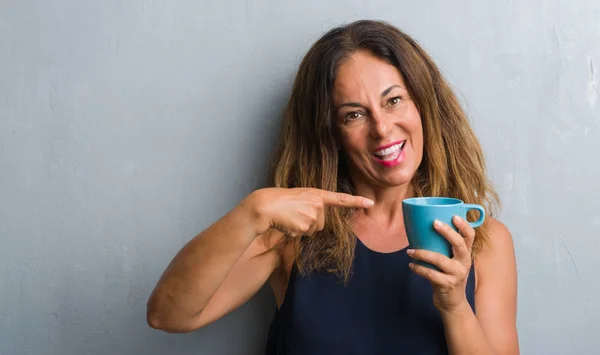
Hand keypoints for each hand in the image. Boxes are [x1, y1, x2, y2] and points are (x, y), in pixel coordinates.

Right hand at [244, 187, 373, 236]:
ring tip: (289, 217)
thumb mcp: (299, 198)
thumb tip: (315, 224)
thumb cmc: (278, 200)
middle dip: (309, 223)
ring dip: (302, 228)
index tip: (370, 202)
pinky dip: (294, 232)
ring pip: (313, 230)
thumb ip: (311, 207)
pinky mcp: (305, 227)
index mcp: (317, 194)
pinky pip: (303, 235)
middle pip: (321, 223)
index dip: (356, 201)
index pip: (340, 199)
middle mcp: (318, 205)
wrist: (265, 205)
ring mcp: (312, 216)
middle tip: (294, 214)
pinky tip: (286, 223)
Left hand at [407, 216, 474, 313]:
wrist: (452, 303)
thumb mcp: (451, 262)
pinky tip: (411, 265)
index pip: (470, 237)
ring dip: (422, 253)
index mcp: (465, 254)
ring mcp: (457, 274)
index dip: (464, 225)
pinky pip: (430, 274)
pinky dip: (418, 269)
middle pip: (459, 244)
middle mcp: (464, 262)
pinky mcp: (448, 284)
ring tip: (409, 251)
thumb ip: (443, 248)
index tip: (454, 216)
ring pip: (440, 259)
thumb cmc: (448, 277)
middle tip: (433, 223)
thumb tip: (422, 229)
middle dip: (447, 232)